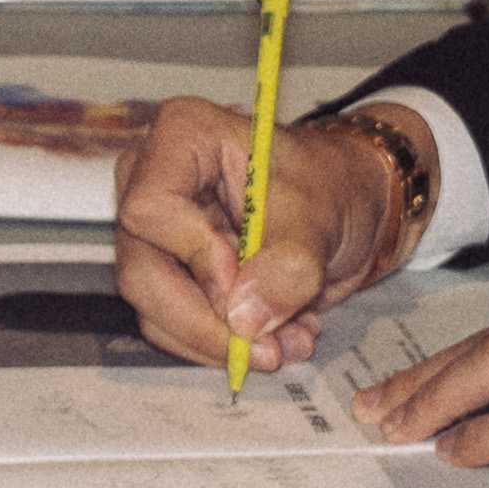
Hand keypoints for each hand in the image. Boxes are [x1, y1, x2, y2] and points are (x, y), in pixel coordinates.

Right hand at [116, 94, 407, 366]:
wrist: (346, 208)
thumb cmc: (331, 185)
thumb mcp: (319, 218)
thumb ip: (287, 266)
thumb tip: (243, 320)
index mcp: (182, 138)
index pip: (151, 210)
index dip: (196, 256)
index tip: (246, 284)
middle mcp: (151, 182)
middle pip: (142, 271)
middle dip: (207, 323)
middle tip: (268, 349)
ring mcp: (155, 234)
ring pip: (154, 311)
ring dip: (222, 342)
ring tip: (288, 342)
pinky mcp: (169, 275)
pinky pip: (173, 328)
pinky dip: (222, 345)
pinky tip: (275, 336)